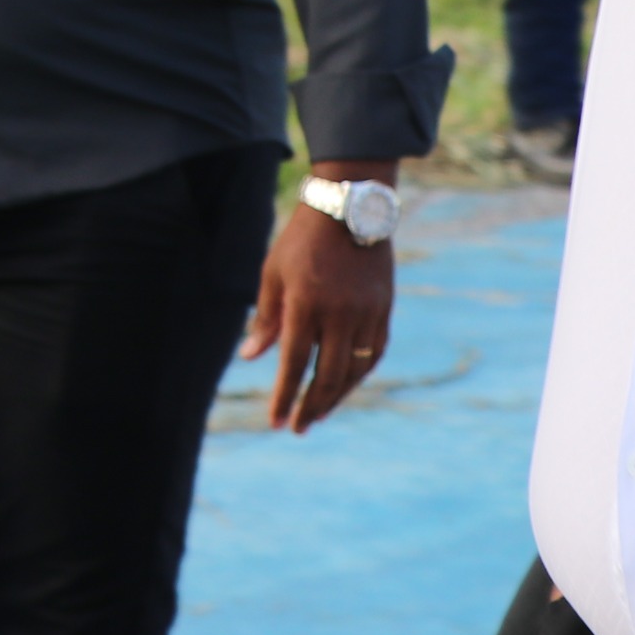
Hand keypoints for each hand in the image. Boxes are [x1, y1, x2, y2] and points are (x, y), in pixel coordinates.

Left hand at [239, 190, 394, 431]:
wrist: (349, 206)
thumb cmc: (301, 240)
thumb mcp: (273, 273)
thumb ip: (265, 318)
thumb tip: (250, 357)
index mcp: (305, 303)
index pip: (293, 363)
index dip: (283, 396)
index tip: (274, 422)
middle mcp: (339, 313)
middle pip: (326, 375)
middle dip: (309, 406)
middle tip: (296, 427)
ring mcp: (366, 312)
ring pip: (354, 370)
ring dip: (335, 397)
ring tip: (317, 414)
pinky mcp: (384, 309)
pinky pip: (374, 353)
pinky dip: (359, 375)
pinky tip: (344, 386)